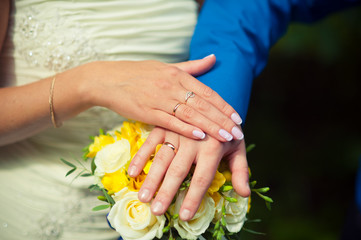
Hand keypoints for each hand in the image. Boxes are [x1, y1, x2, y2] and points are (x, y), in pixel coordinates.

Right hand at [77, 55, 243, 141]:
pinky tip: (200, 136)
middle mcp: (171, 85)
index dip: (224, 105)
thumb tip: (214, 58)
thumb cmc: (138, 74)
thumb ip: (192, 66)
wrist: (107, 80)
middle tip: (238, 132)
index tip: (238, 118)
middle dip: (223, 120)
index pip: (207, 92)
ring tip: (226, 137)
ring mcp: (159, 99)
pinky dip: (186, 129)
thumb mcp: (166, 66)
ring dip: (210, 126)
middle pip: (203, 105)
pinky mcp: (147, 111)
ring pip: (190, 114)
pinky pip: (170, 121)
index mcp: (178, 75)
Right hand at [128, 127, 249, 220]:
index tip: (184, 216)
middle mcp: (193, 140)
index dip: (193, 198)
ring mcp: (177, 132)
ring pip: (162, 158)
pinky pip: (150, 142)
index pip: (202, 178)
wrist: (213, 103)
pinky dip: (141, 157)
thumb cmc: (225, 131)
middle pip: (178, 171)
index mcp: (213, 147)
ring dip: (151, 178)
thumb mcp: (237, 148)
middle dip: (167, 192)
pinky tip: (132, 173)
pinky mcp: (165, 126)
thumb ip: (240, 171)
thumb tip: (244, 194)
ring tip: (143, 197)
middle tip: (156, 211)